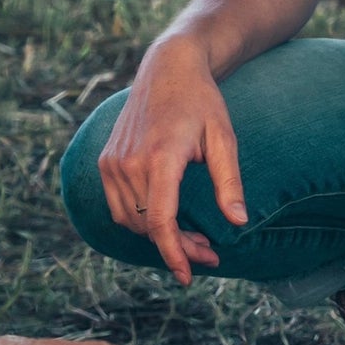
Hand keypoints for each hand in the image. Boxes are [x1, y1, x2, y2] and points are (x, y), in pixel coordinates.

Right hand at [96, 37, 248, 285]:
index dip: (174, 254)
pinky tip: (169, 220)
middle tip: (209, 253)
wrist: (168, 68)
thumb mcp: (224, 138)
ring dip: (159, 236)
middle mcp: (128, 163)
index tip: (187, 276)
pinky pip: (120, 205)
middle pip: (148, 225)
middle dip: (177, 247)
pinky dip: (142, 219)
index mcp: (160, 157)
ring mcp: (112, 162)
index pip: (160, 222)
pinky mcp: (106, 161)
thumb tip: (238, 223)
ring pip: (131, 220)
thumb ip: (229, 182)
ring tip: (195, 238)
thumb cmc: (202, 102)